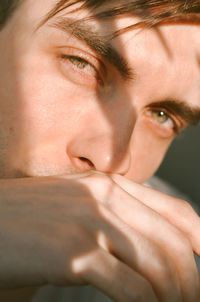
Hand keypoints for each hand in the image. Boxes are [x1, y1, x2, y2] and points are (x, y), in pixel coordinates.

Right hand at [0, 173, 198, 301]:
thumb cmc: (27, 219)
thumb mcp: (75, 209)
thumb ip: (110, 219)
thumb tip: (146, 250)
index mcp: (107, 185)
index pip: (175, 211)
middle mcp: (104, 197)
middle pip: (172, 243)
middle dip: (190, 281)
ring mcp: (89, 223)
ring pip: (157, 268)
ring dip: (173, 299)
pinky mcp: (72, 254)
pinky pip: (130, 290)